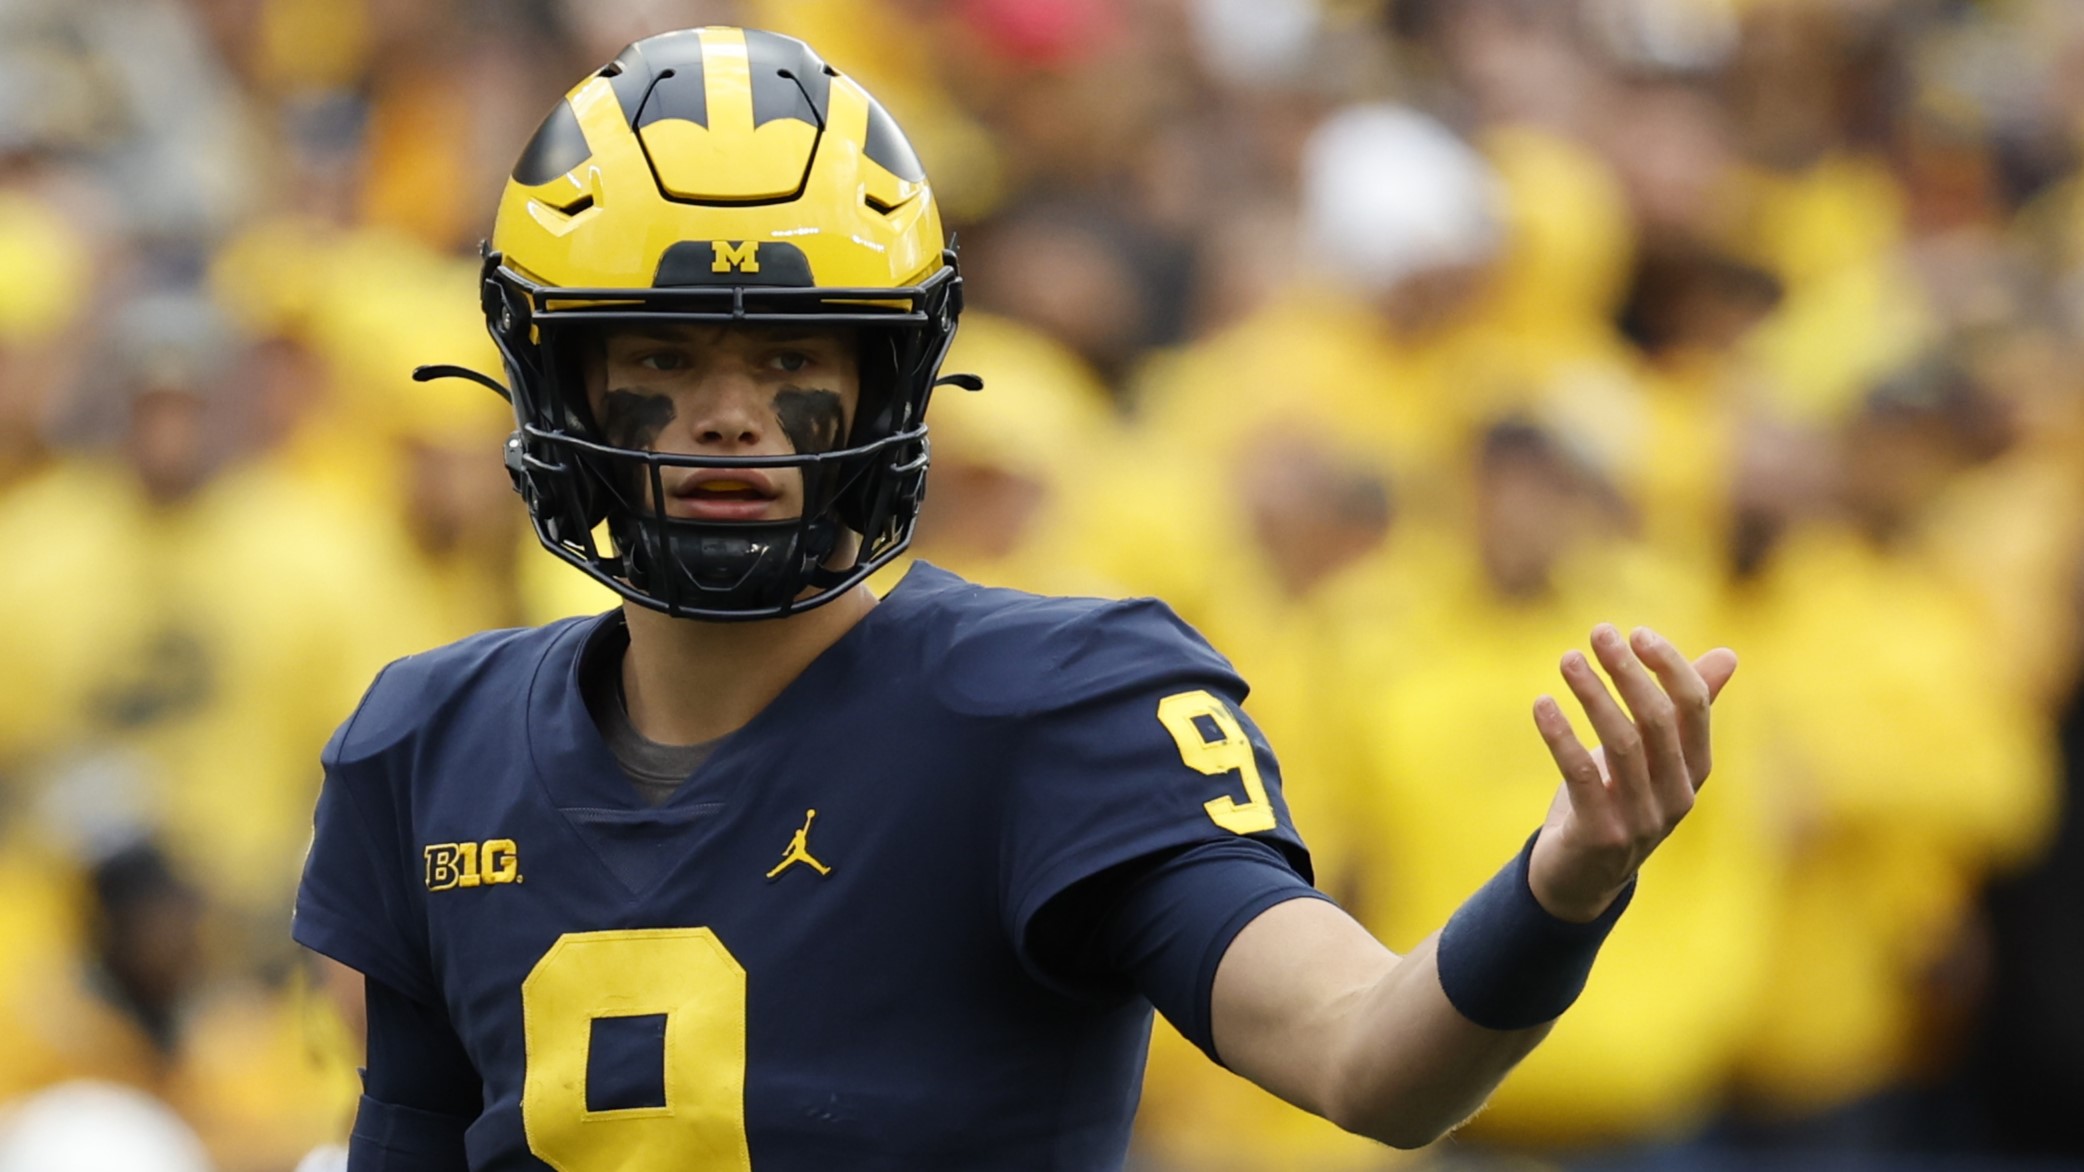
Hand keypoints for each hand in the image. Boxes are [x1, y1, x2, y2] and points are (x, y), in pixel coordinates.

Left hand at [1526, 624, 1738, 921]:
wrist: (1581, 878)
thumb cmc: (1617, 798)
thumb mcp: (1652, 753)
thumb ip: (1686, 708)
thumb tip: (1730, 654)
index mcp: (1694, 771)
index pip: (1693, 709)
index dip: (1669, 666)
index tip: (1636, 633)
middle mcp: (1677, 796)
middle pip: (1657, 721)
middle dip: (1627, 671)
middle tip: (1598, 633)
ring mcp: (1641, 819)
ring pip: (1620, 744)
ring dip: (1592, 694)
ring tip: (1568, 659)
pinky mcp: (1601, 835)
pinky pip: (1579, 775)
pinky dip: (1560, 735)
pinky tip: (1541, 704)